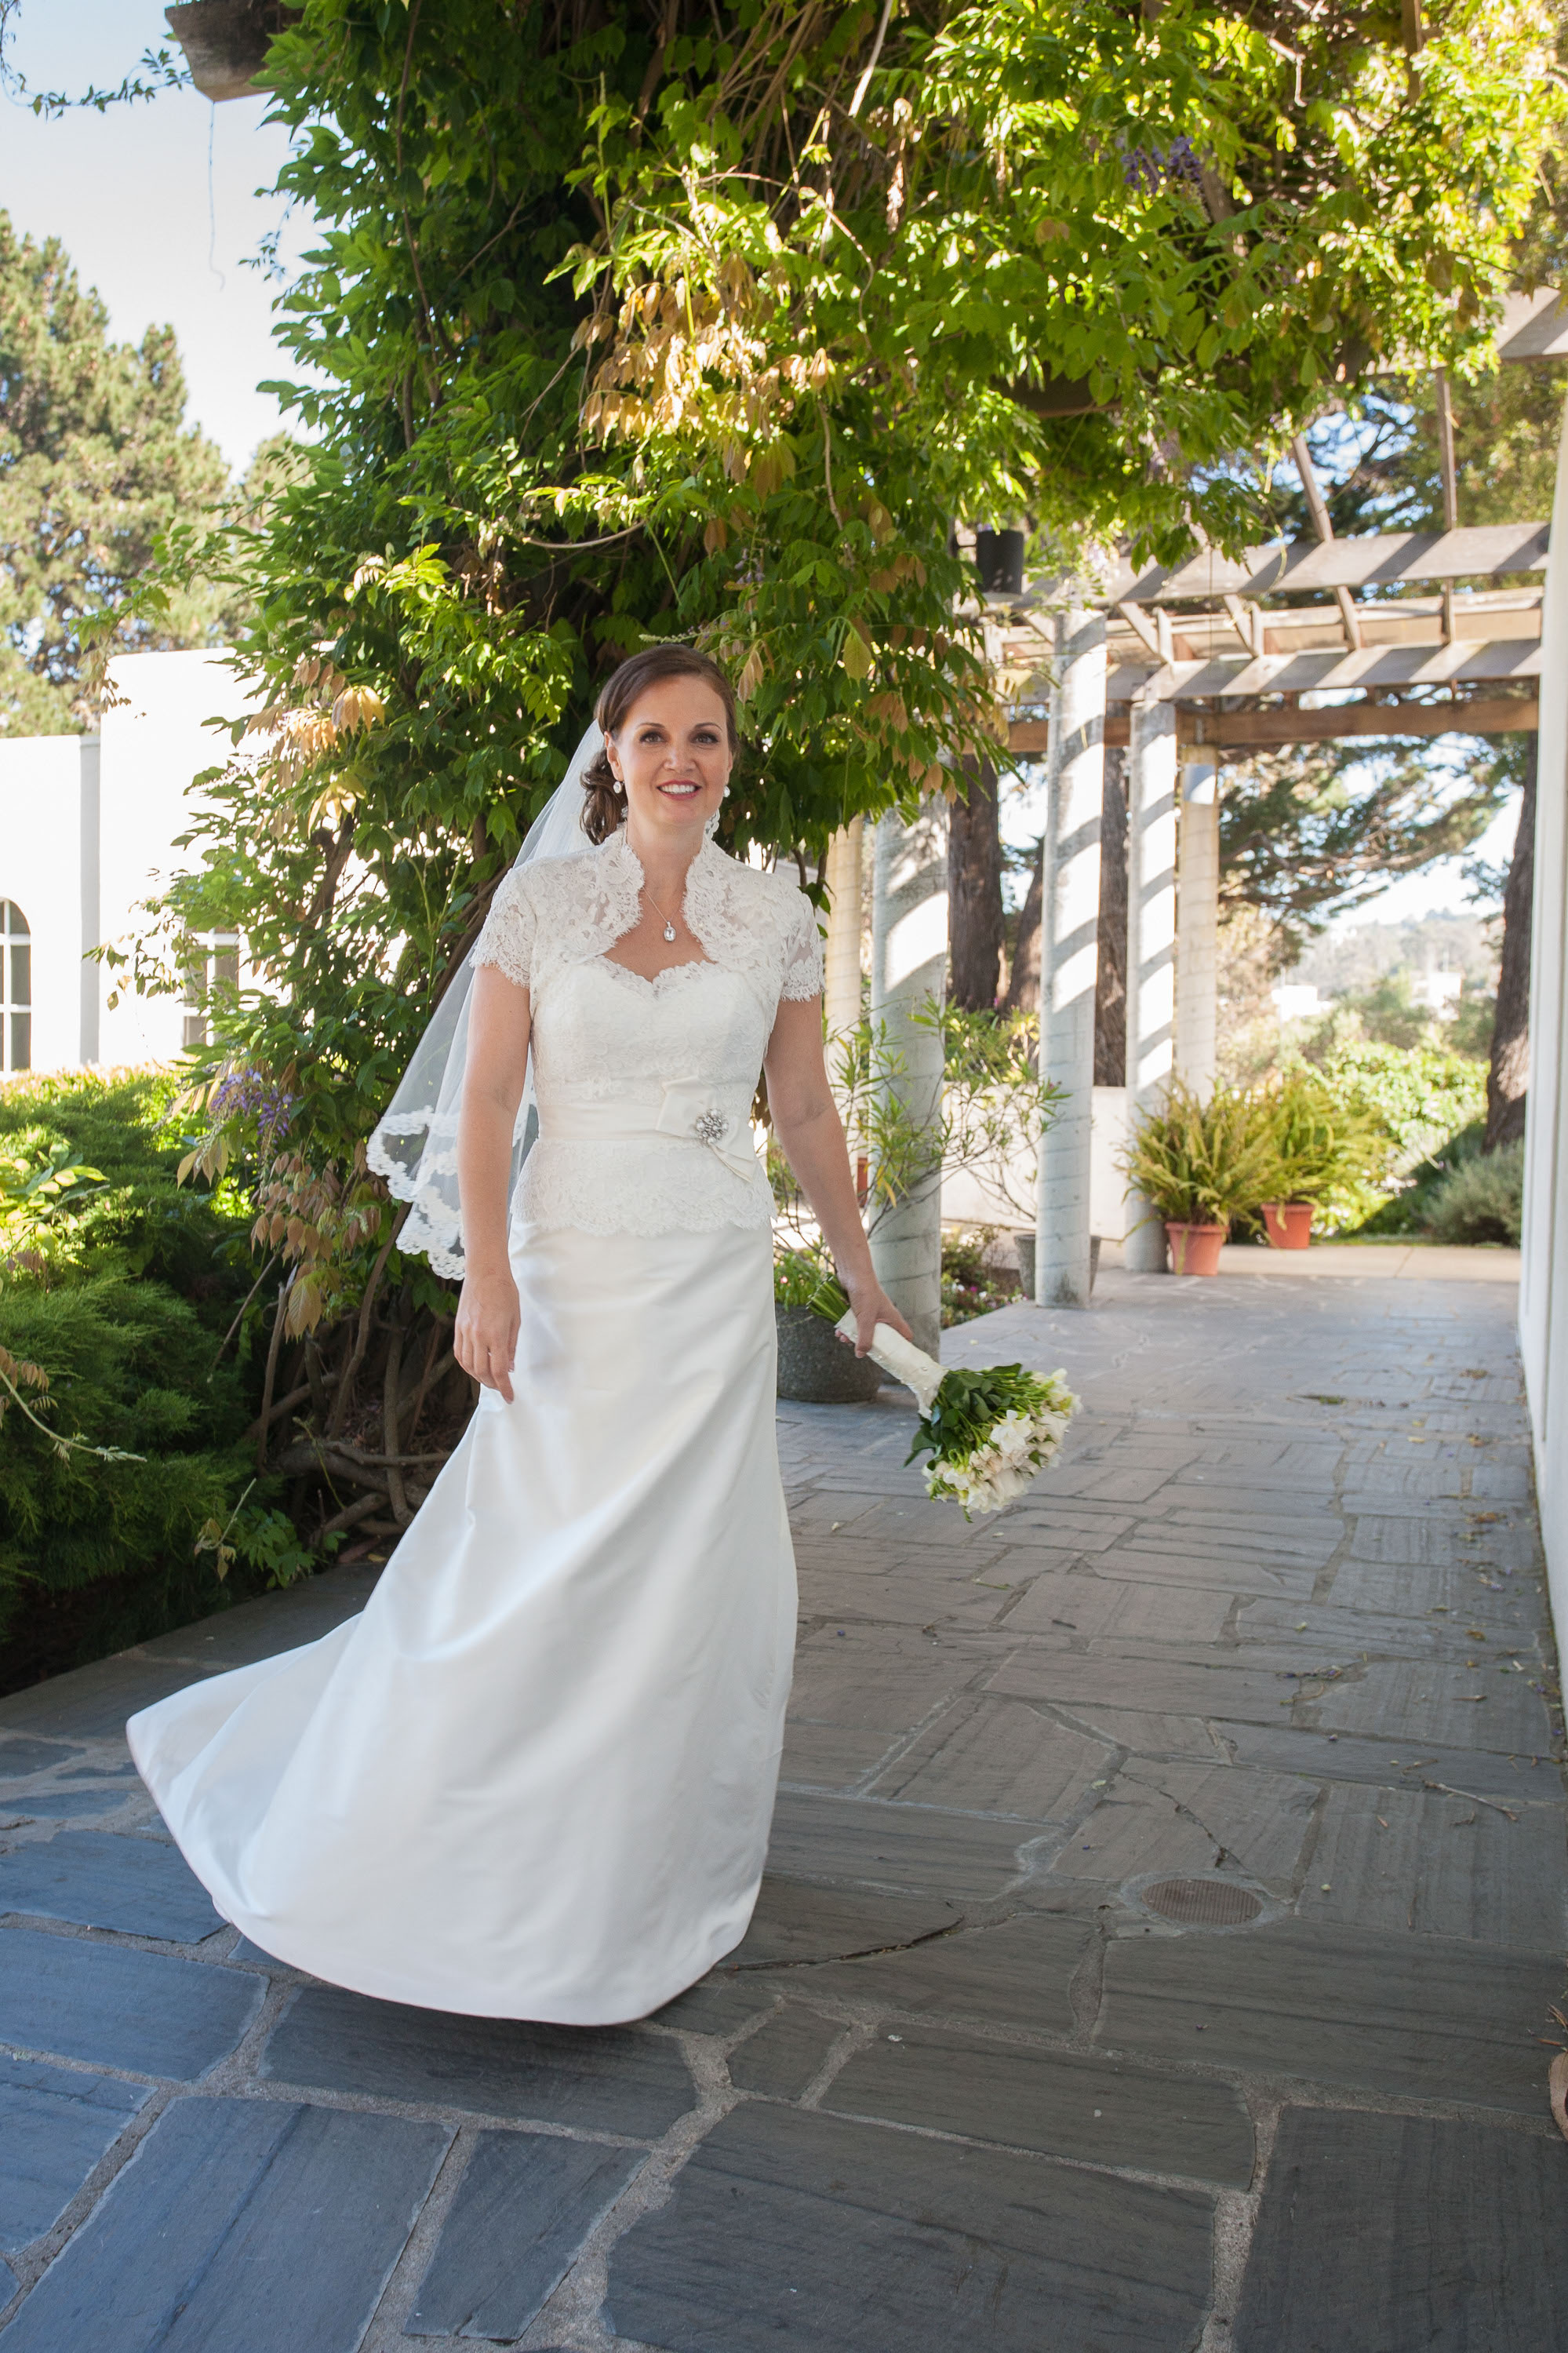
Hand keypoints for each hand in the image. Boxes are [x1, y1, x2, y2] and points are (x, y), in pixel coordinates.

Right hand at [455, 1268, 520, 1400]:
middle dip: (492, 1384)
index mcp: (495, 1334)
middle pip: (482, 1371)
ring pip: (468, 1365)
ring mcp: (465, 1332)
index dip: (505, 1387)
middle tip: (501, 1388)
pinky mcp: (458, 1327)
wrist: (485, 1271)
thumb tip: (509, 1367)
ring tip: (489, 1379)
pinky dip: (467, 1364)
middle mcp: (477, 1336)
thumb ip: (511, 1346)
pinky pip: (459, 1353)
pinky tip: (475, 1367)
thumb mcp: (515, 1319)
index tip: (510, 1397)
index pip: (499, 1370)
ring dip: (479, 1377)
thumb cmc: (505, 1292)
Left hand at [839, 1273, 911, 1357]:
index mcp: (892, 1318)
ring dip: (854, 1337)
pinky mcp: (859, 1310)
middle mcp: (884, 1317)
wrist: (852, 1273)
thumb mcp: (865, 1319)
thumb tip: (861, 1354)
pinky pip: (855, 1325)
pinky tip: (839, 1332)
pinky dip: (847, 1329)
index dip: (902, 1347)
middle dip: (869, 1345)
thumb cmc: (864, 1292)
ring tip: (844, 1339)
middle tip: (860, 1349)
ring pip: (865, 1332)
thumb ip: (865, 1338)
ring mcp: (871, 1313)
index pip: (905, 1335)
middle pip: (882, 1338)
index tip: (893, 1357)